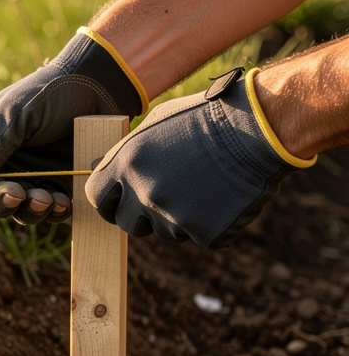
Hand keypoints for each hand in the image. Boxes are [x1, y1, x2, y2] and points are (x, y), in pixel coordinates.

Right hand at [0, 28, 145, 223]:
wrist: (102, 86)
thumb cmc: (52, 92)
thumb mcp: (15, 113)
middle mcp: (2, 165)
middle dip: (0, 203)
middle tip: (19, 194)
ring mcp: (30, 177)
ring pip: (17, 212)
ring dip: (28, 212)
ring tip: (46, 198)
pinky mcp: (59, 186)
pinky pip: (49, 212)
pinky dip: (54, 213)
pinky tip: (63, 202)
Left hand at [85, 67, 314, 248]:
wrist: (259, 128)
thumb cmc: (206, 118)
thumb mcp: (154, 124)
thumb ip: (127, 153)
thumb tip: (104, 170)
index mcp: (126, 163)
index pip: (97, 197)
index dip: (108, 201)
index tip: (117, 202)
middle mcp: (144, 193)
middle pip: (128, 223)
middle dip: (143, 215)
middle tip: (169, 196)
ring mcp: (173, 216)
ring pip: (166, 232)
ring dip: (180, 217)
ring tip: (204, 187)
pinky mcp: (204, 232)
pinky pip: (200, 237)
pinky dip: (212, 224)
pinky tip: (225, 197)